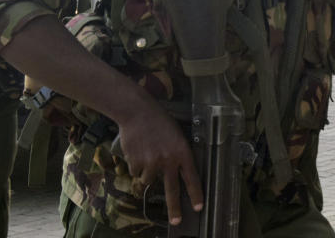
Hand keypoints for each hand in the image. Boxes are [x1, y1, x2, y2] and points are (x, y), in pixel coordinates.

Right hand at [116, 97, 202, 225]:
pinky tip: (137, 150)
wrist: (137, 112)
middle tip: (177, 221)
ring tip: (147, 153)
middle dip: (175, 207)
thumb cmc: (160, 121)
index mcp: (182, 152)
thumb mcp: (176, 135)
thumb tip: (177, 174)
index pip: (192, 177)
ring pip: (149, 180)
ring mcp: (151, 163)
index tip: (199, 207)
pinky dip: (135, 165)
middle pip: (172, 190)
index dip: (196, 193)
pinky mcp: (136, 164)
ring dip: (146, 172)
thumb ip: (177, 154)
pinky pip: (135, 173)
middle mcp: (168, 160)